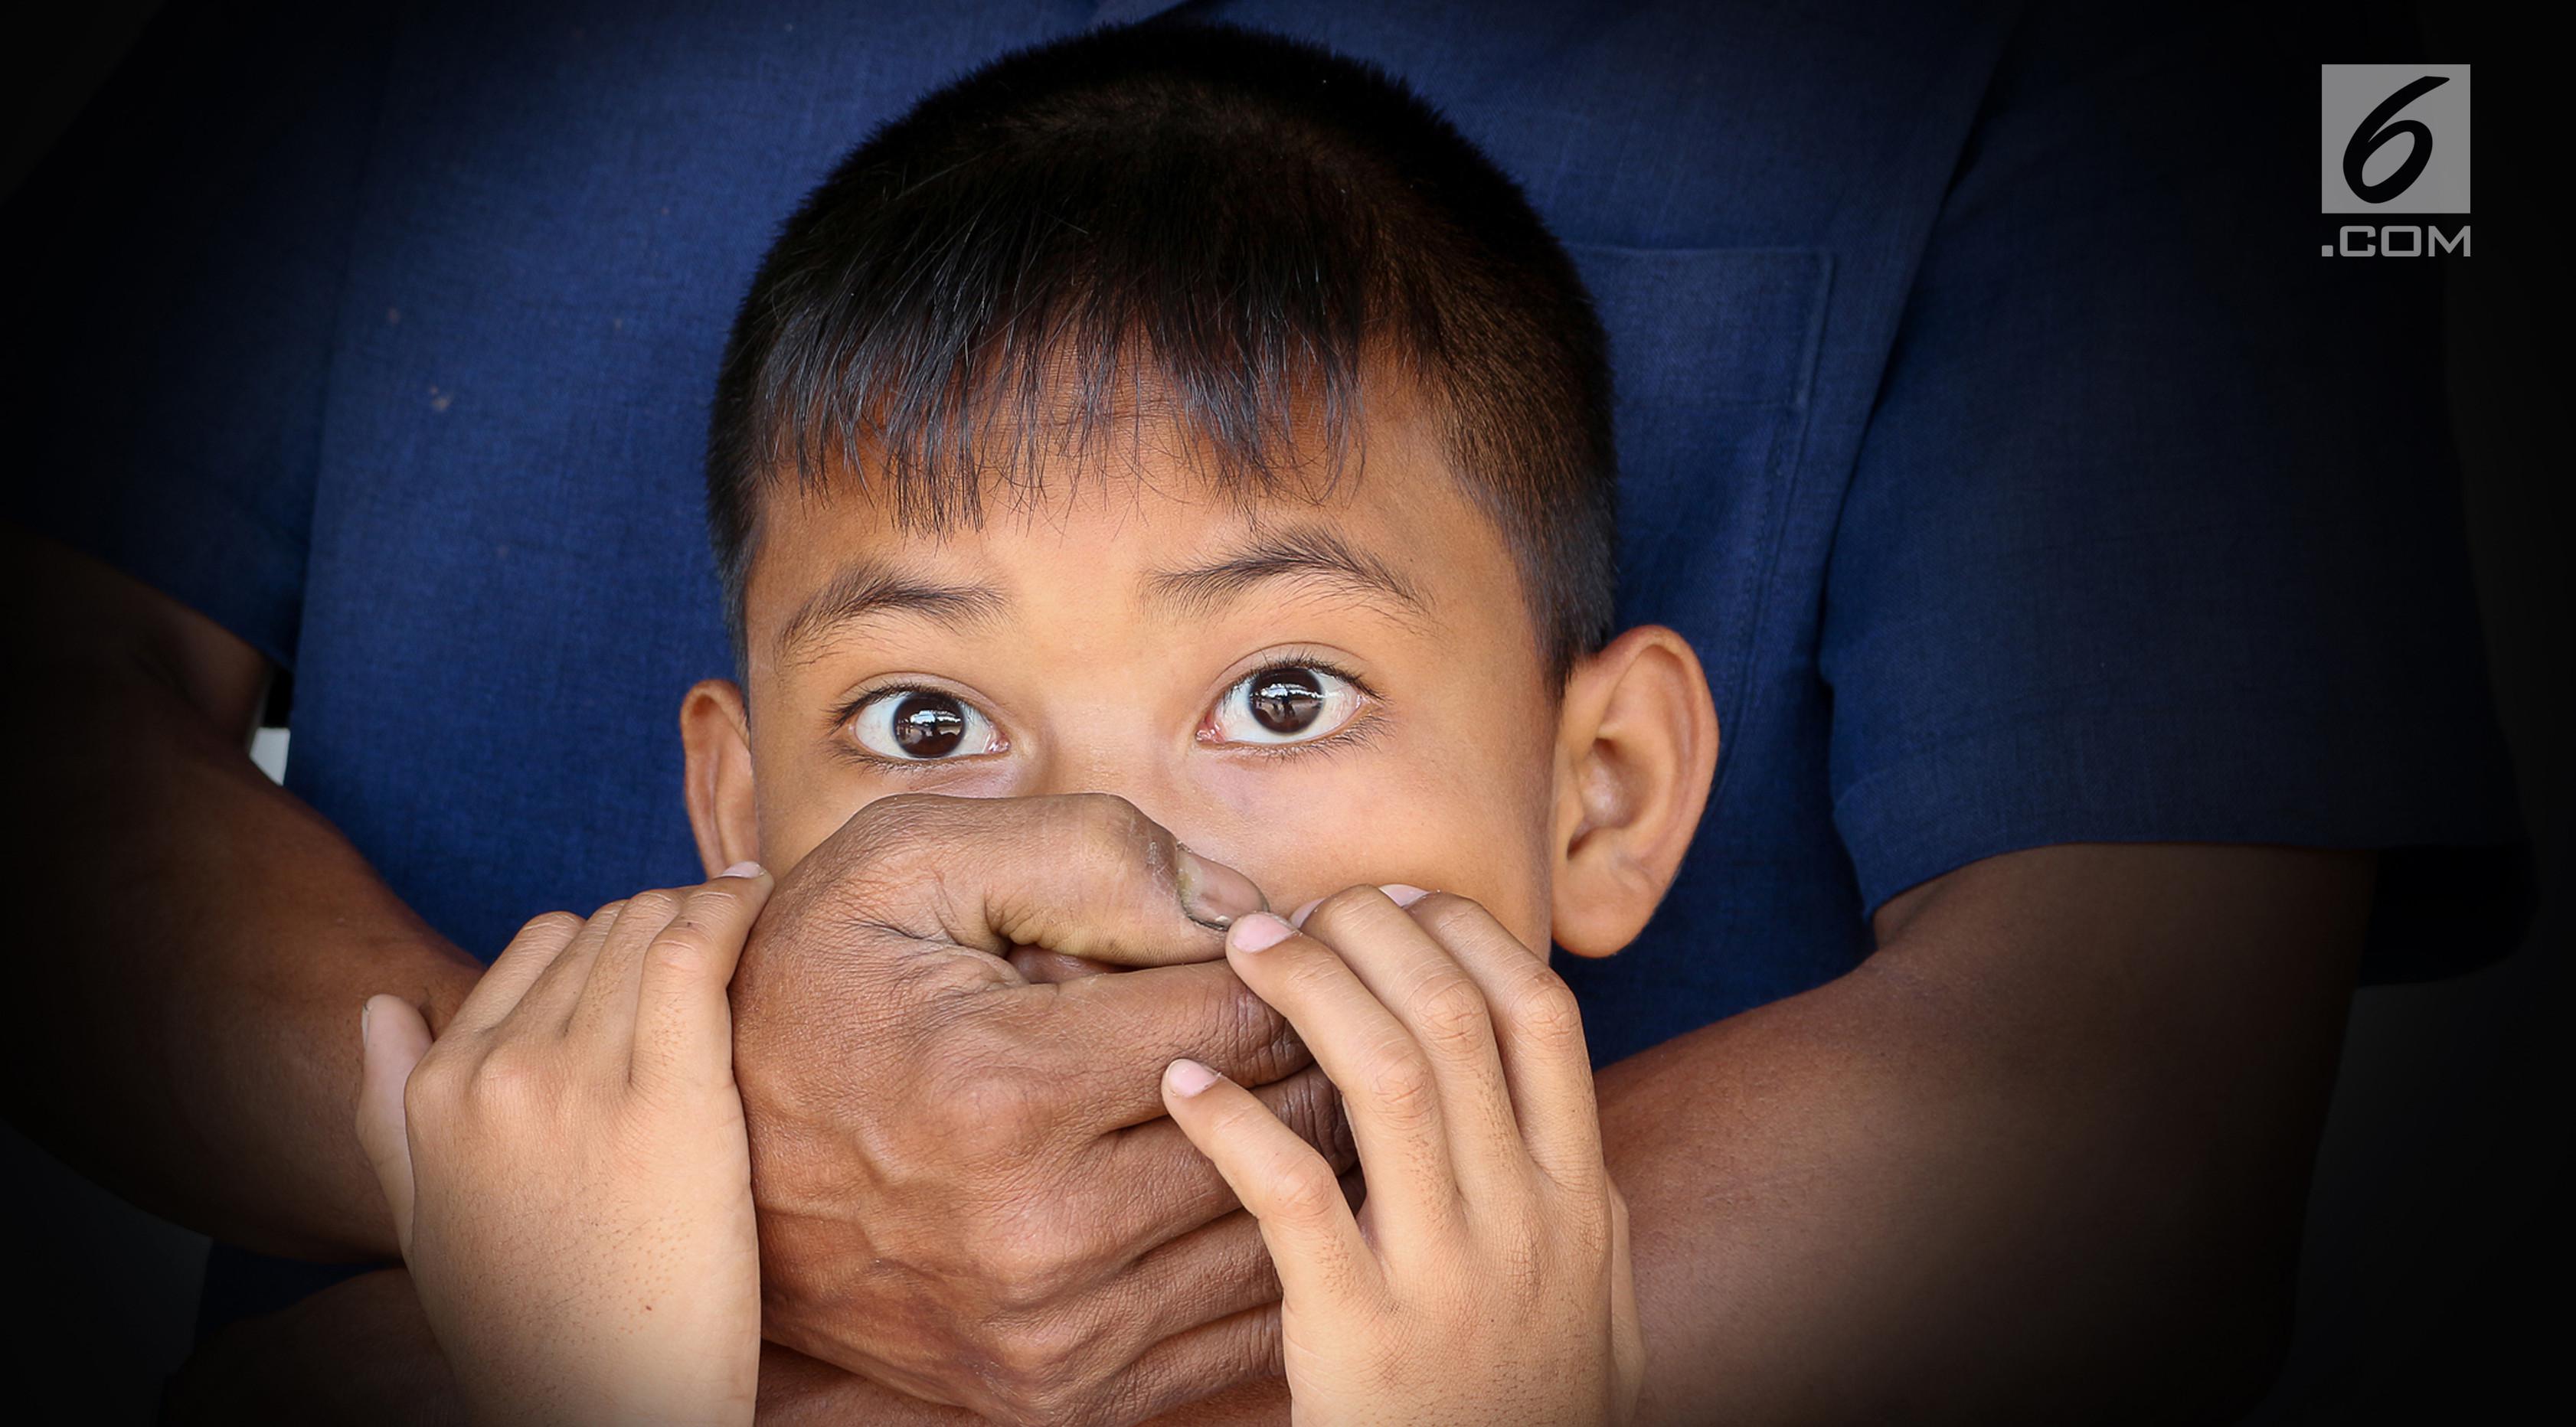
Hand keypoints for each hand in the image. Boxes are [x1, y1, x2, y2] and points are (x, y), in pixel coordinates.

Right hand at [354, 868, 773, 1426]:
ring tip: (751, 920)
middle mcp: (497, 1072)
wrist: (603, 1413)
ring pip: (651, 925)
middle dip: (666, 925)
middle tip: (724, 940)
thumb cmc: (532, 1329)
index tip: (667, 951)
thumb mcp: (424, 1223)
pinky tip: (761, 899)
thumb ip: (387, 1112)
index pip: (541, 945)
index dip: (615, 943)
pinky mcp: (670, 1103)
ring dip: (707, 911)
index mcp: (438, 1091)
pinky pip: (694, 950)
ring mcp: (577, 1083)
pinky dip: (732, 905)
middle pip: (605, 928)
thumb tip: (378, 1008)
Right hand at [730, 792, 1354, 1425]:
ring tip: (1298, 1089)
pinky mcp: (1051, 1393)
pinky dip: (1268, 1257)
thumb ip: (1086, 852)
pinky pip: (1233, 1332)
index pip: (1247, 1022)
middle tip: (1320, 1010)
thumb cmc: (820, 987)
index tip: (1277, 945)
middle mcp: (1034, 1231)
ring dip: (1306, 1157)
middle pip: (1281, 1130)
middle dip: (1316, 1054)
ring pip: (1274, 1233)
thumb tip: (1241, 904)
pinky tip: (1253, 1188)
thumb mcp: (911, 864)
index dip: (1284, 968)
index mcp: (1005, 1087)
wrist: (712, 1167)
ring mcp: (1046, 1331)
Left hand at [1162, 887, 1643, 1426]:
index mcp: (1579, 1201)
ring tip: (1243, 950)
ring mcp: (1450, 1277)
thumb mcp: (1596, 1312)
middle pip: (1458, 1017)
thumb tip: (1547, 1112)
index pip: (1543, 1014)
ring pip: (1392, 1076)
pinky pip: (1293, 1194)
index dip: (1467, 934)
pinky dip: (1235, 1121)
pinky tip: (1188, 1084)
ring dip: (1312, 990)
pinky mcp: (1361, 1334)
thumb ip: (1570, 1210)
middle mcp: (1527, 1222)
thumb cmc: (1534, 1422)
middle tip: (1300, 907)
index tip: (1401, 899)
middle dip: (1375, 934)